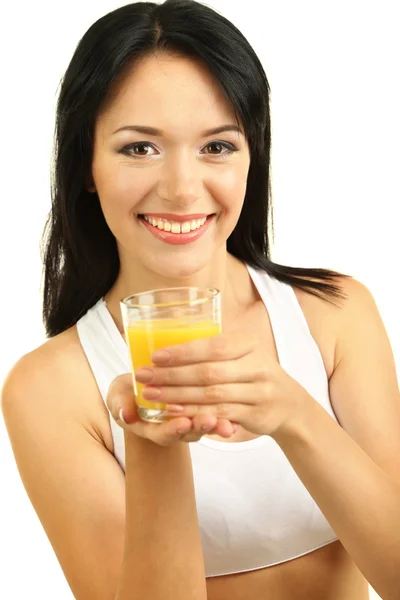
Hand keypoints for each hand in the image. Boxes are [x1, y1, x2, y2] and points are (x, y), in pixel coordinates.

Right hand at [106, 373, 239, 446]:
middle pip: (189, 433)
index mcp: (153, 427)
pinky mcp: (204, 410)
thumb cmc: (130, 392)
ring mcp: (191, 421)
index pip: (164, 433)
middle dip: (199, 427)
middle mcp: (175, 428)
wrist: (146, 386)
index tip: (181, 422)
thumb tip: (125, 414)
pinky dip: (229, 417)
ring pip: (205, 426)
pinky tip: (238, 413)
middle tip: (209, 421)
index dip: (173, 429)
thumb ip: (120, 404)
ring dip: (217, 424)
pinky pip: (218, 416)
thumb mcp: (119, 396)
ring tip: (226, 422)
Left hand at [135, 331, 311, 438]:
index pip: (212, 346)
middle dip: (172, 375)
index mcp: (248, 344)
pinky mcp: (256, 413)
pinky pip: (219, 413)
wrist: (289, 403)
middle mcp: (256, 365)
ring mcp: (258, 391)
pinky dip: (194, 412)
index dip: (182, 352)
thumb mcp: (242, 353)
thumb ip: (214, 350)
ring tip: (152, 395)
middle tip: (144, 377)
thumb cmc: (252, 372)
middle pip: (208, 372)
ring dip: (177, 396)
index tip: (155, 356)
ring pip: (211, 394)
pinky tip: (174, 412)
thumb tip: (167, 341)